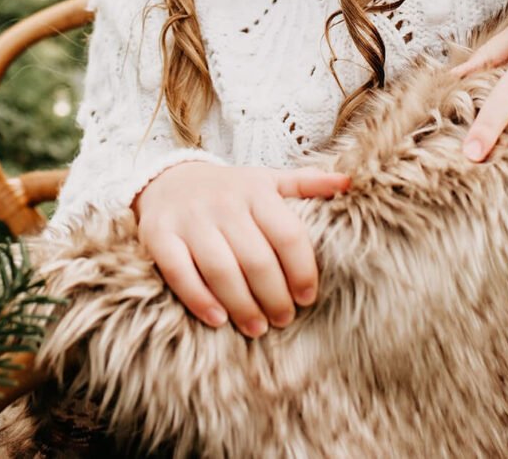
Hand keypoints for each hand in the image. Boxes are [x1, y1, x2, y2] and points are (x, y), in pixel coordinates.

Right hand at [133, 161, 349, 336]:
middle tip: (284, 320)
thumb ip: (305, 183)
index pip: (288, 235)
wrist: (169, 179)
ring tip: (257, 327)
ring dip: (242, 305)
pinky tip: (218, 319)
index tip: (308, 298)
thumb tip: (348, 181)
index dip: (302, 271)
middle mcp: (223, 203)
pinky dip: (199, 300)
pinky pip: (180, 273)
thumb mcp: (266, 180)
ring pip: (221, 270)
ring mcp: (190, 220)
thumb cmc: (229, 190)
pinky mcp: (159, 236)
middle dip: (274, 296)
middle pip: (256, 259)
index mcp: (256, 190)